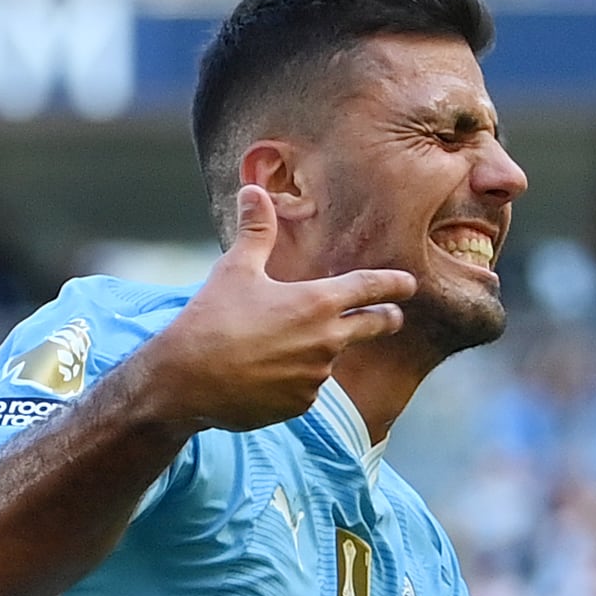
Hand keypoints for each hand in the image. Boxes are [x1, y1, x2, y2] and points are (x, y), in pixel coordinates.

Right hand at [132, 185, 420, 433]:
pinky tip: (263, 375)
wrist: (186, 381)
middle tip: (393, 317)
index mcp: (317, 303)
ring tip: (277, 348)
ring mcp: (316, 377)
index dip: (393, 284)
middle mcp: (326, 342)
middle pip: (372, 326)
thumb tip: (254, 190)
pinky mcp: (300, 405)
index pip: (369, 288)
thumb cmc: (211, 319)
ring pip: (327, 359)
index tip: (409, 284)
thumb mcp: (235, 270)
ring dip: (318, 351)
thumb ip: (256, 231)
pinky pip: (305, 388)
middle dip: (386, 319)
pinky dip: (293, 379)